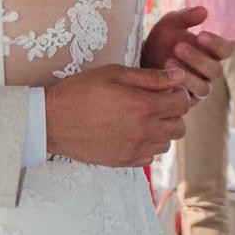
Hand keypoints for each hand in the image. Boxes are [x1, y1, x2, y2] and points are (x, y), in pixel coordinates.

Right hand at [44, 64, 192, 167]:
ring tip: (142, 119)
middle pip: (179, 127)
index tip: (167, 89)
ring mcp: (134, 149)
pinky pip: (149, 157)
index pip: (182, 104)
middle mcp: (143, 131)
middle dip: (173, 114)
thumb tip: (179, 76)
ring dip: (161, 131)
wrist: (51, 121)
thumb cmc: (80, 91)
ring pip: (166, 144)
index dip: (178, 93)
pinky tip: (131, 133)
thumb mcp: (114, 73)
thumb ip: (150, 76)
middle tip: (156, 103)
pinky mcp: (123, 162)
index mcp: (144, 106)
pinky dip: (146, 146)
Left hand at [141, 6, 229, 101]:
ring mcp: (196, 89)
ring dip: (188, 75)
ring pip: (204, 88)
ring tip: (168, 60)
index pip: (226, 51)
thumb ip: (186, 16)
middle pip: (215, 70)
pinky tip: (162, 77)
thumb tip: (204, 10)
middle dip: (198, 59)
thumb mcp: (170, 24)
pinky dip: (176, 88)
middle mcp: (207, 73)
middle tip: (178, 46)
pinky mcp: (183, 102)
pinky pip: (186, 100)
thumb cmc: (160, 41)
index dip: (217, 44)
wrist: (139, 60)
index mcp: (210, 53)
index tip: (201, 35)